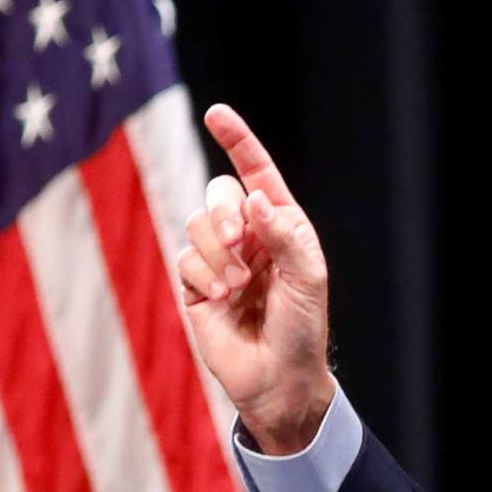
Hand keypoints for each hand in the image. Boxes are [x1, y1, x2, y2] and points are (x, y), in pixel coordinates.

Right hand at [175, 103, 334, 452]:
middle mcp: (248, 235)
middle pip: (218, 192)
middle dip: (223, 210)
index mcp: (280, 225)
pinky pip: (184, 258)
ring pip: (196, 223)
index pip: (257, 173)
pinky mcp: (195, 285)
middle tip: (238, 240)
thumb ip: (285, 235)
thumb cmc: (303, 329)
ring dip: (216, 252)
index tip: (216, 113)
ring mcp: (219, 259)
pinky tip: (221, 299)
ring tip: (238, 286)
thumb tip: (257, 198)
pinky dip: (202, 275)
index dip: (238, 141)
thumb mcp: (307, 278)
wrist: (278, 379)